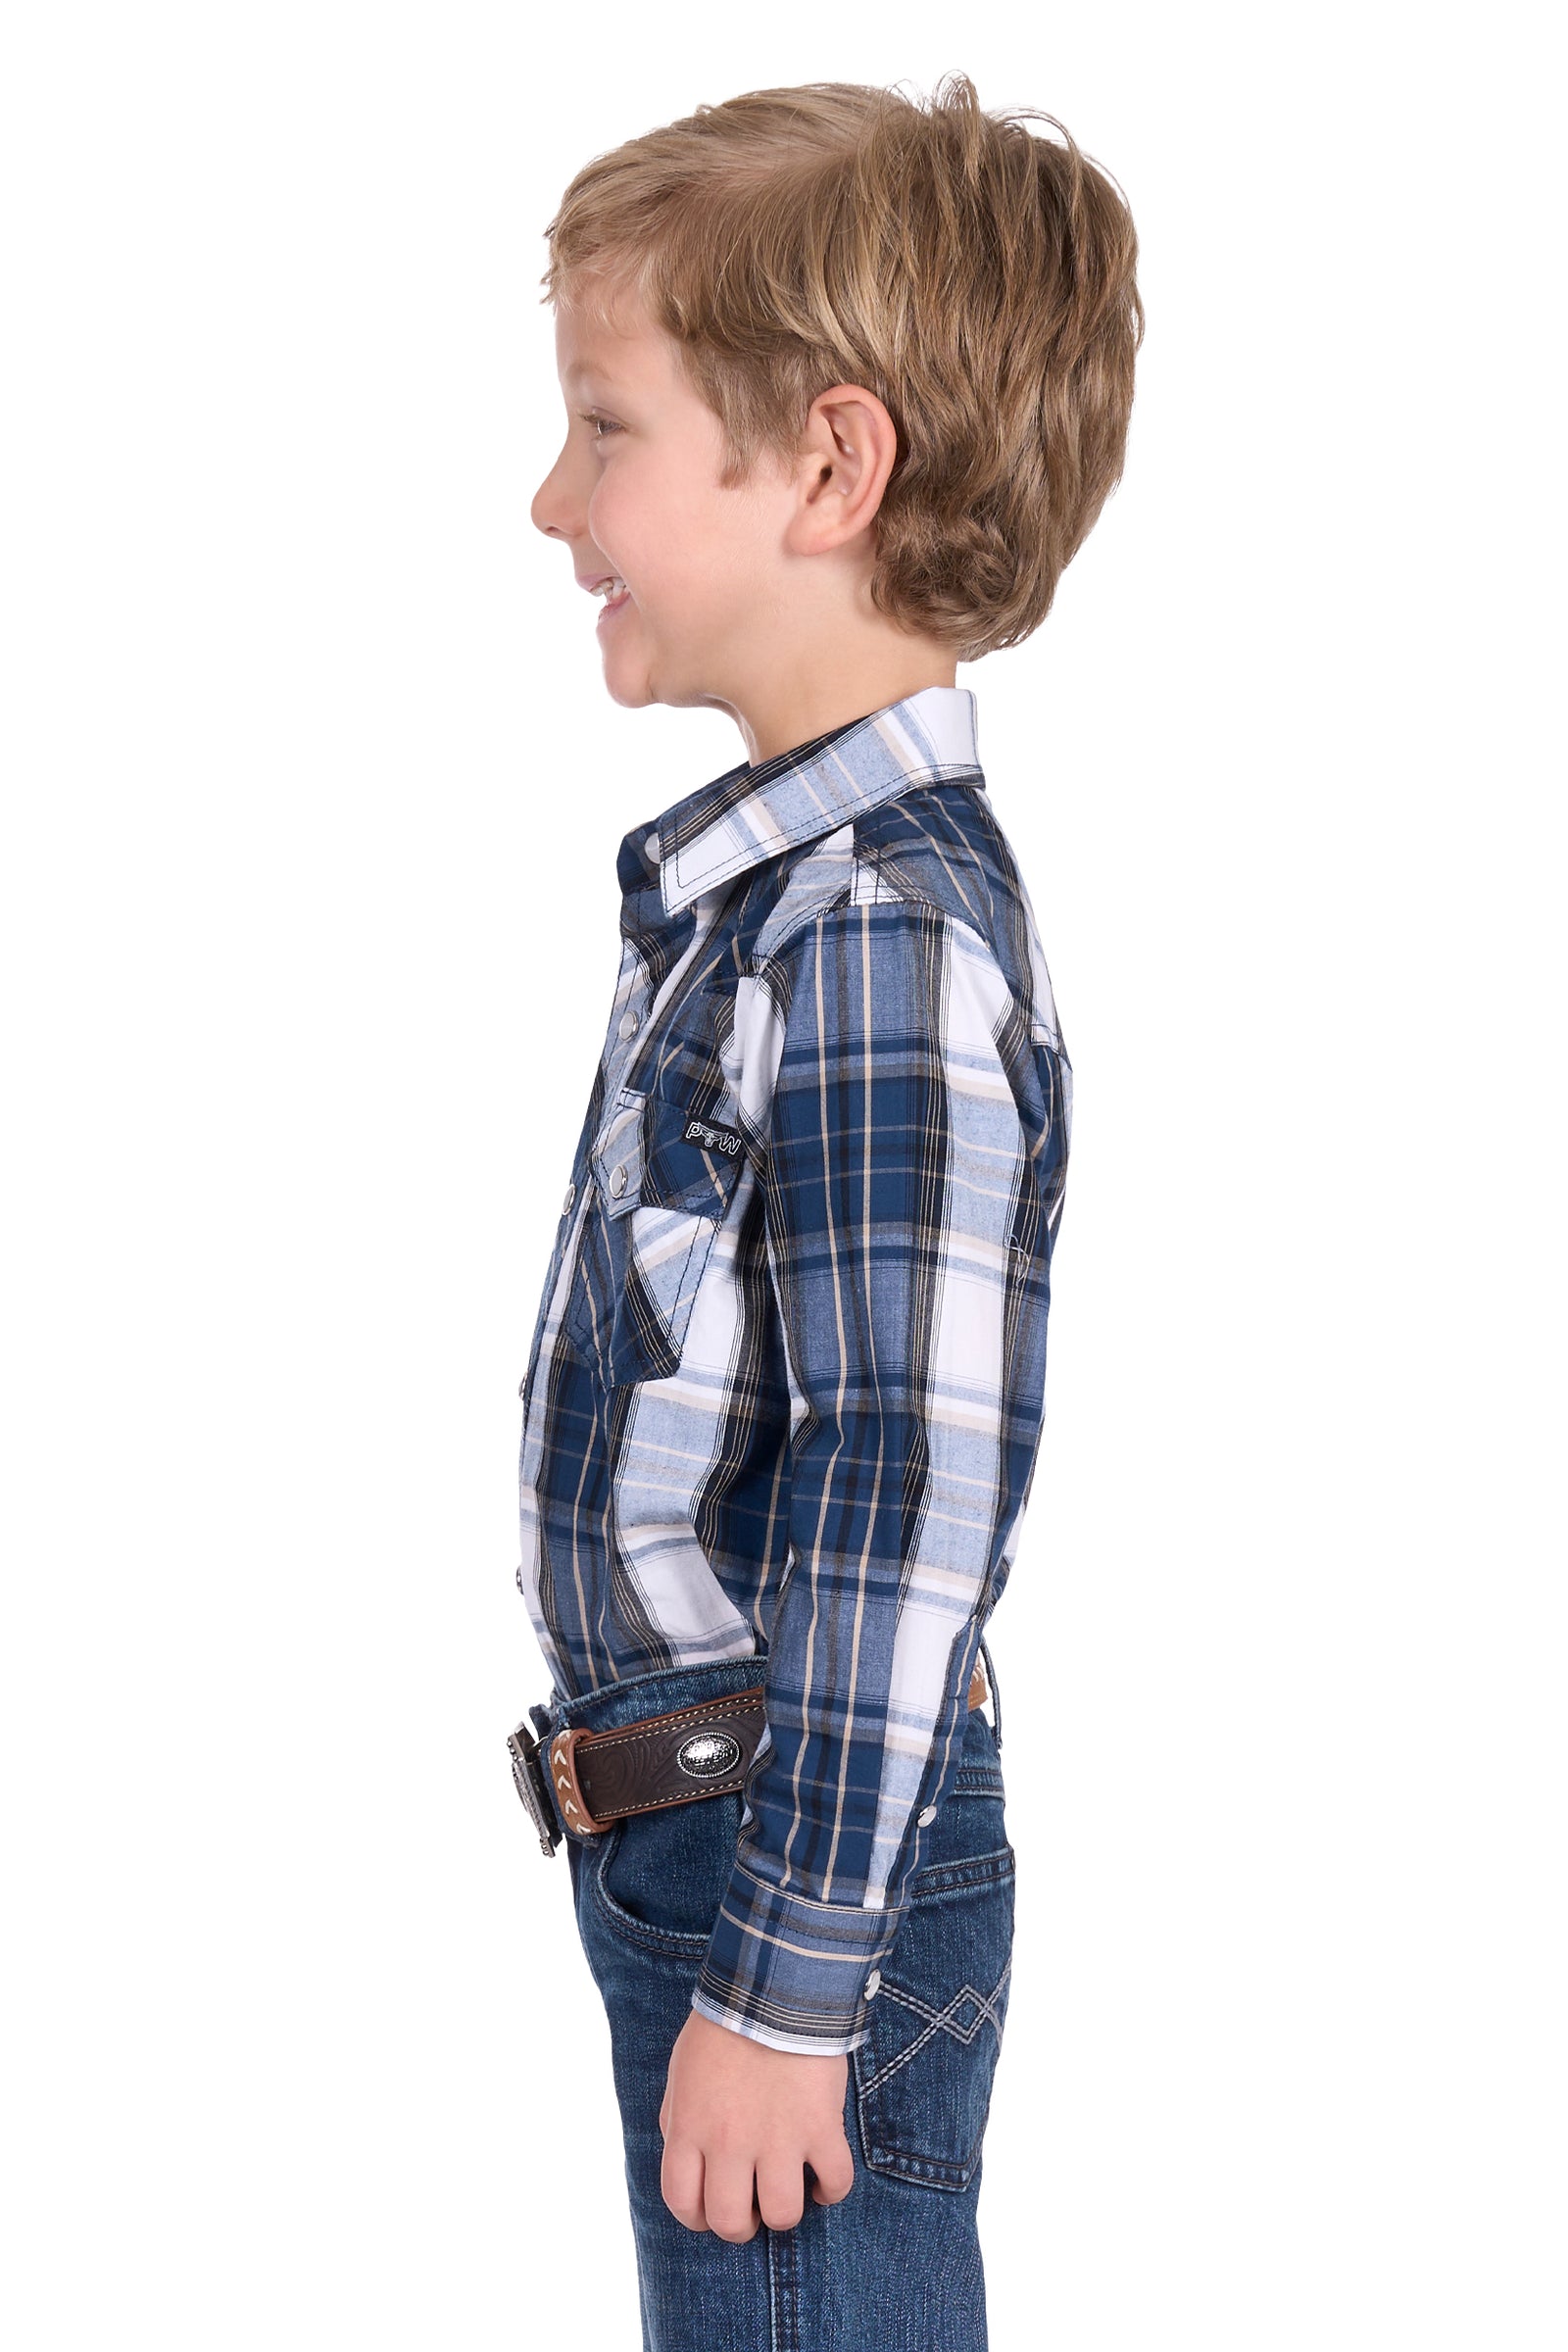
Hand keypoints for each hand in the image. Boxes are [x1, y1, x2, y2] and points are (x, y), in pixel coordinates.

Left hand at [658, 2008, 855, 2239]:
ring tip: (789, 2190)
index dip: (697, 2218)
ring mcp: (778, 2138)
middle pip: (731, 2220)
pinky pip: (835, 2182)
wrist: (773, 1986)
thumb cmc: (723, 2027)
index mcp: (690, 2128)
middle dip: (741, 2225)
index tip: (712, 2211)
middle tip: (753, 2208)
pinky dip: (832, 2190)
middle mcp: (729, 2143)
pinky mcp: (821, 2127)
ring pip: (783, 2214)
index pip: (682, 2202)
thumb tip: (684, 2161)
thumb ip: (678, 2121)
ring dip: (785, 2211)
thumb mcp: (681, 2074)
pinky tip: (824, 2180)